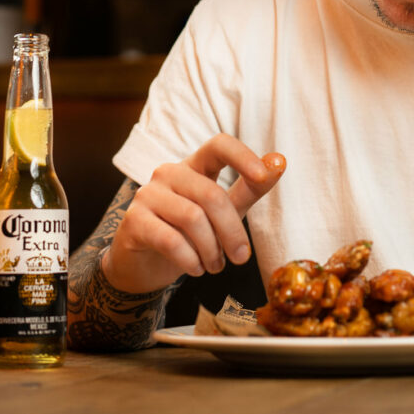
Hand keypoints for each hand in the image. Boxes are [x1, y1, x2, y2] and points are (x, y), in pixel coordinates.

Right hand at [102, 134, 285, 293]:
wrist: (144, 265)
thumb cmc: (188, 233)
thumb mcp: (224, 211)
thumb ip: (250, 188)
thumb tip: (279, 161)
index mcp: (194, 165)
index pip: (218, 145)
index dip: (242, 156)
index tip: (264, 175)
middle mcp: (169, 173)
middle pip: (211, 194)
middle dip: (232, 231)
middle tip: (241, 257)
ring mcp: (148, 194)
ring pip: (192, 218)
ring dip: (211, 249)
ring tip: (215, 265)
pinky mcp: (134, 221)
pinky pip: (171, 239)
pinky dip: (190, 260)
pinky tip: (195, 268)